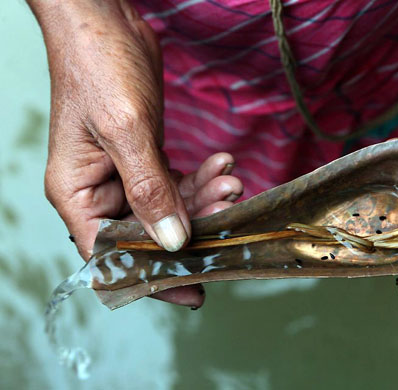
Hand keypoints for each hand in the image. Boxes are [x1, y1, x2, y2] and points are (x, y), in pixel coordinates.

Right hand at [32, 1, 242, 306]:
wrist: (106, 21)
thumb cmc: (98, 66)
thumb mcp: (125, 131)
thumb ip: (149, 190)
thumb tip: (171, 242)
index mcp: (78, 195)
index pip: (111, 257)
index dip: (151, 278)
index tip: (193, 288)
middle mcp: (100, 192)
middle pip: (148, 235)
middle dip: (192, 228)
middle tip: (229, 212)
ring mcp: (124, 176)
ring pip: (170, 209)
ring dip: (205, 199)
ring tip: (232, 180)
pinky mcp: (146, 158)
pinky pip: (177, 182)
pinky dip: (202, 178)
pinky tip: (223, 164)